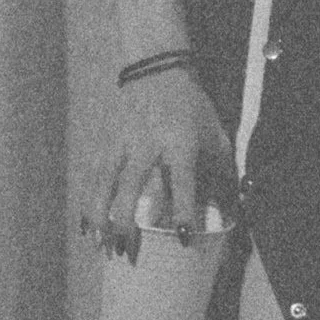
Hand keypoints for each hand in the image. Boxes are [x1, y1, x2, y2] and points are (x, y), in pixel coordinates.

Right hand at [82, 69, 233, 254]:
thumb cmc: (190, 105)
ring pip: (104, 182)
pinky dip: (88, 202)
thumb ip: (223, 167)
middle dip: (125, 220)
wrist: (155, 67)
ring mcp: (122, 141)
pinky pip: (92, 175)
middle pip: (132, 184)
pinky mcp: (105, 140)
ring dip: (100, 216)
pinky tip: (85, 227)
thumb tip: (234, 203)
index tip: (184, 239)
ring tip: (100, 246)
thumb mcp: (213, 130)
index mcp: (180, 140)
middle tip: (126, 252)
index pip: (183, 179)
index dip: (184, 210)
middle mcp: (148, 141)